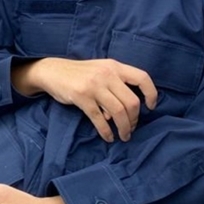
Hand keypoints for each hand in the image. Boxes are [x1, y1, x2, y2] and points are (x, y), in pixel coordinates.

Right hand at [15, 58, 156, 141]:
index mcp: (114, 66)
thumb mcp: (101, 70)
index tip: (150, 107)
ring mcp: (94, 85)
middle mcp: (106, 74)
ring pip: (118, 112)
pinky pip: (99, 119)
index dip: (151, 93)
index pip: (142, 77)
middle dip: (134, 119)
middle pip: (131, 101)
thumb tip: (125, 112)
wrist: (52, 71)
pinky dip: (106, 131)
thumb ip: (116, 85)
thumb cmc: (80, 74)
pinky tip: (107, 137)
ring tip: (123, 136)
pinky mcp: (81, 97)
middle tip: (131, 128)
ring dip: (124, 128)